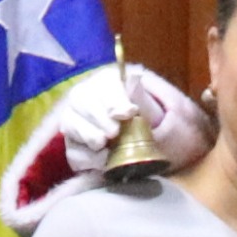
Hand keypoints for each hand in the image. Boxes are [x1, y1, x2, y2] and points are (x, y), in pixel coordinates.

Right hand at [61, 61, 214, 174]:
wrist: (165, 154)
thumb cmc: (165, 128)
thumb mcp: (162, 112)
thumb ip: (144, 98)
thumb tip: (133, 77)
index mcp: (112, 84)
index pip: (104, 84)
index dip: (112, 98)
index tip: (127, 113)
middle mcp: (92, 99)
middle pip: (80, 100)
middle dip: (97, 117)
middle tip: (114, 132)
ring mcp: (81, 124)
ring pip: (71, 123)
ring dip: (86, 134)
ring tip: (103, 145)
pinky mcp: (79, 148)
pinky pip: (73, 151)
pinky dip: (84, 157)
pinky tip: (101, 159)